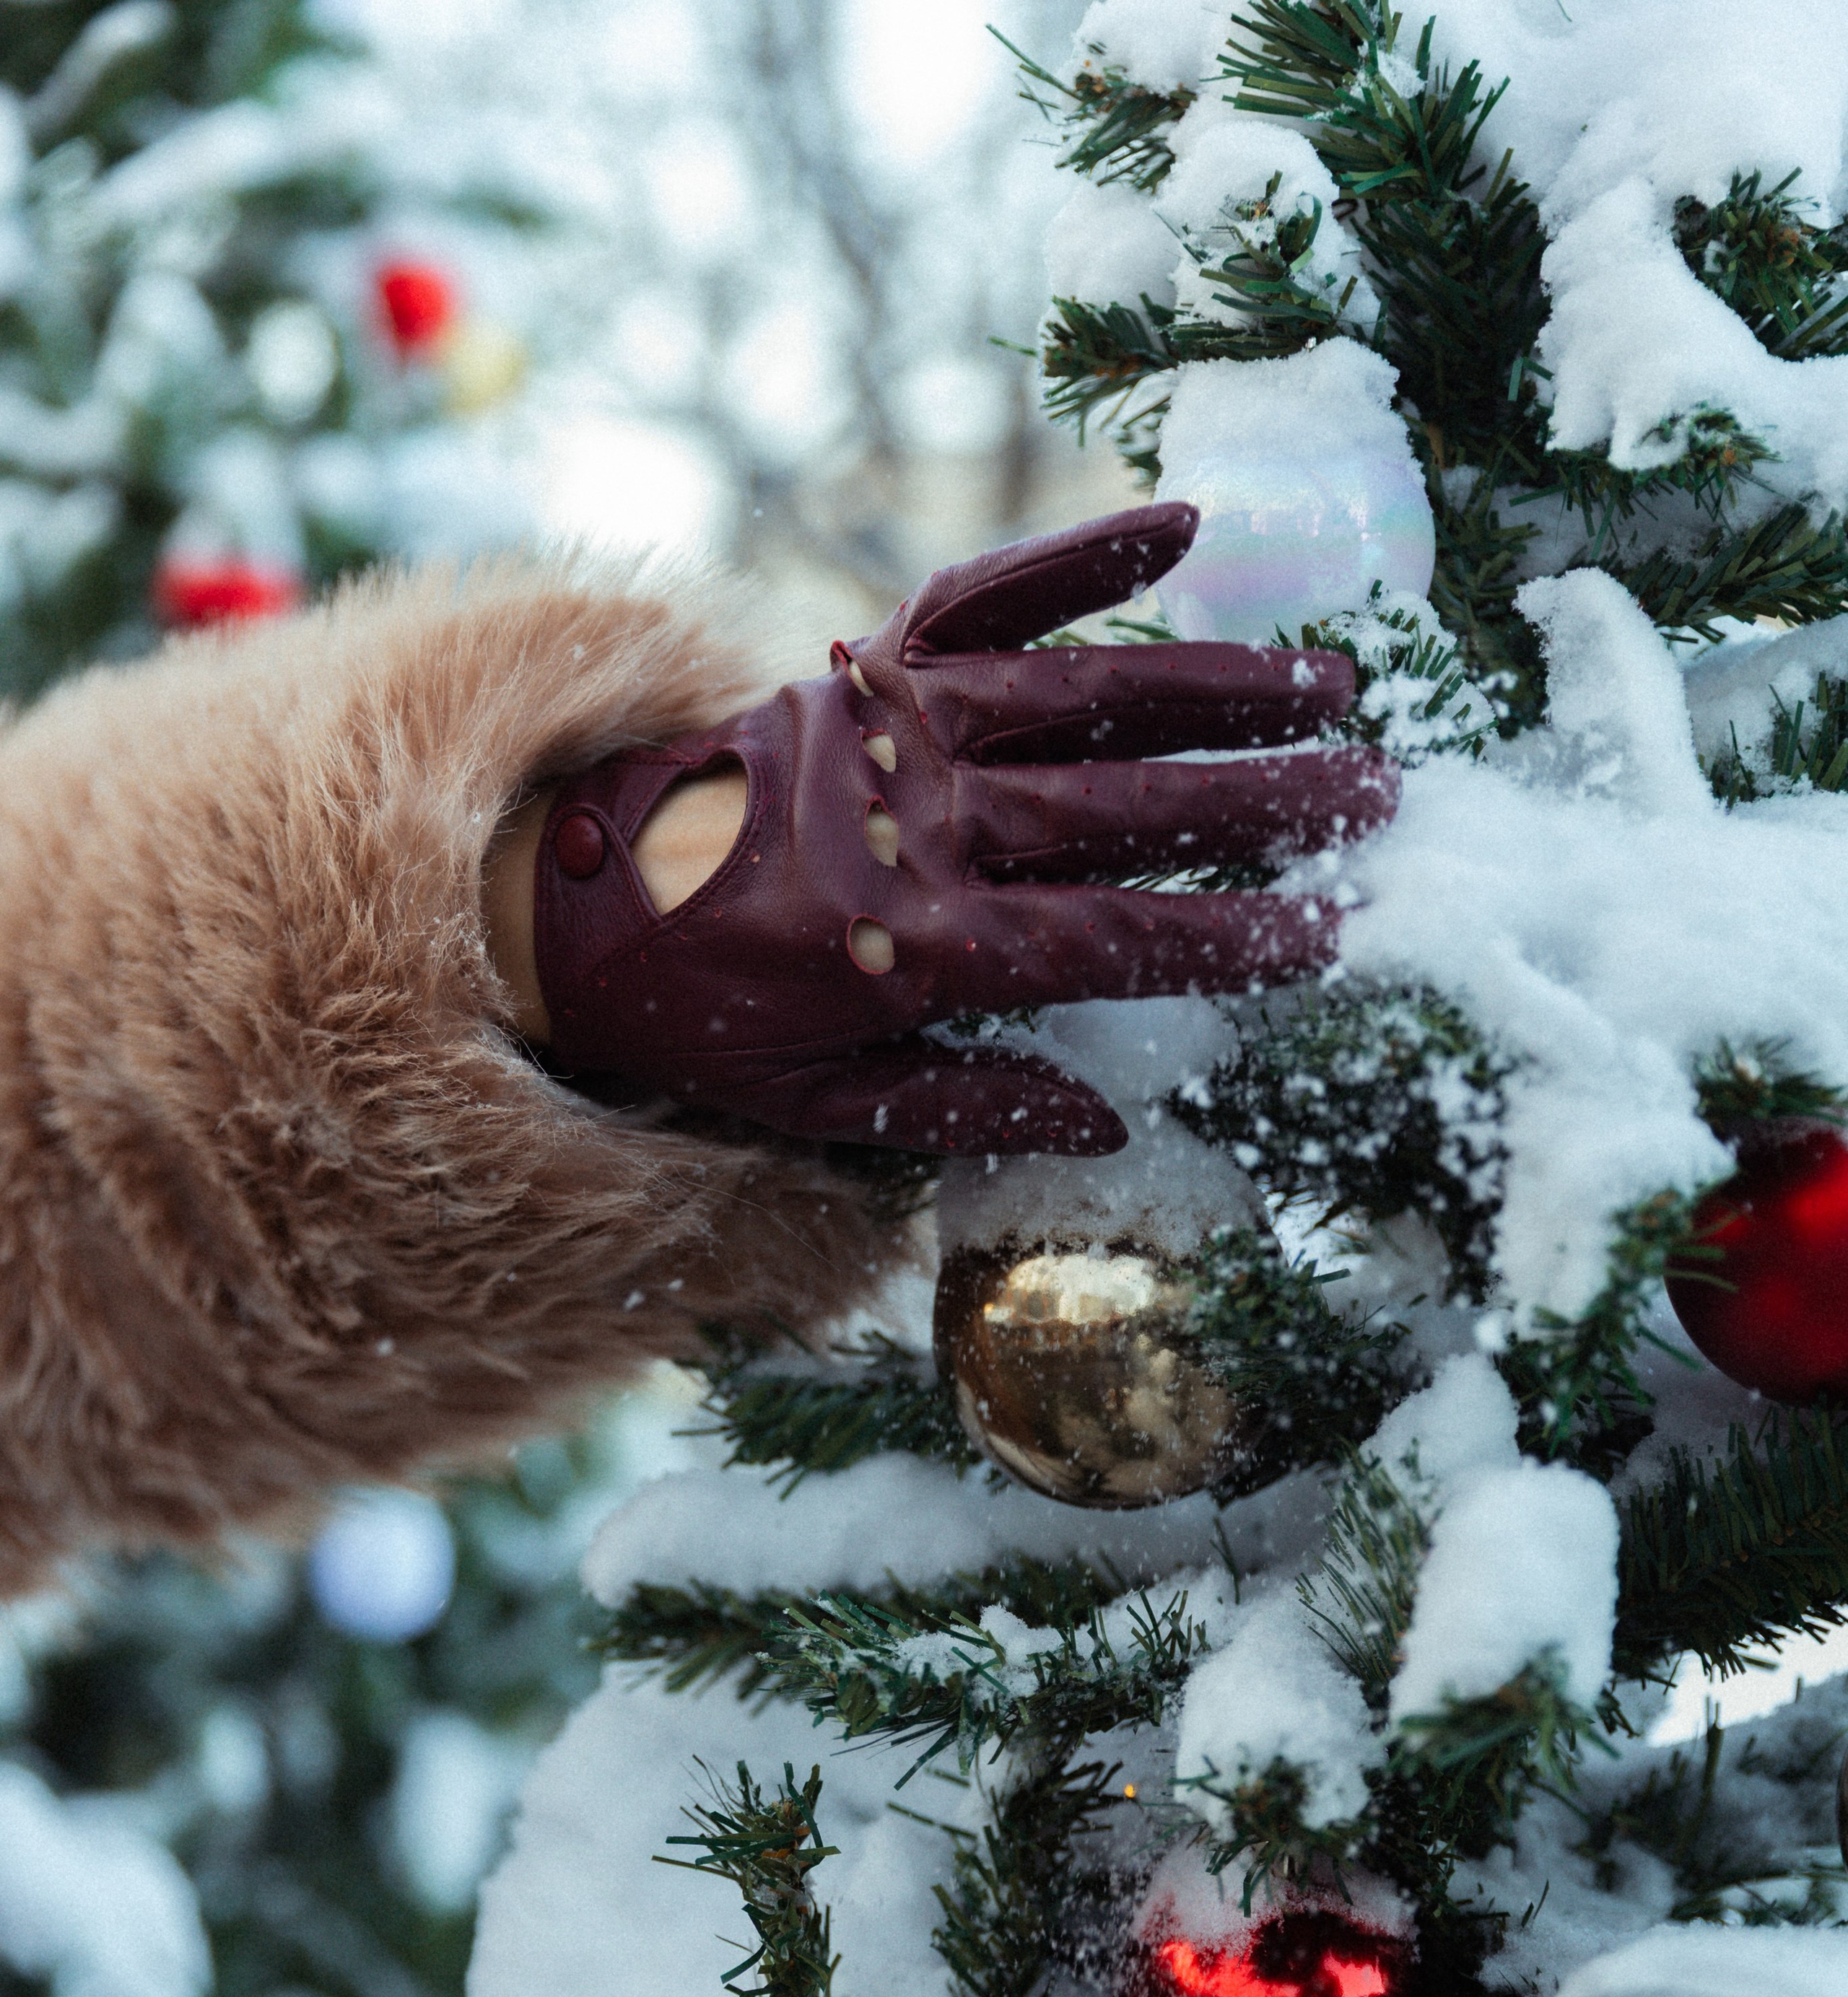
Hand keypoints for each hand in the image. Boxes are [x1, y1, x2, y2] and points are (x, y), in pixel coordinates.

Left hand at [529, 502, 1396, 1154]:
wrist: (566, 897)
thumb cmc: (704, 1014)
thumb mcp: (817, 1100)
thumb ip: (963, 1106)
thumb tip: (1106, 1124)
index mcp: (921, 943)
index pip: (1111, 937)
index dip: (1227, 932)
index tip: (1329, 928)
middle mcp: (925, 821)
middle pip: (1127, 808)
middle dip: (1262, 800)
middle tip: (1374, 791)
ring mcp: (898, 726)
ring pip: (1085, 693)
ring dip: (1214, 682)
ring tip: (1325, 682)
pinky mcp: (869, 660)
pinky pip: (987, 593)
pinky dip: (1076, 555)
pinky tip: (1179, 522)